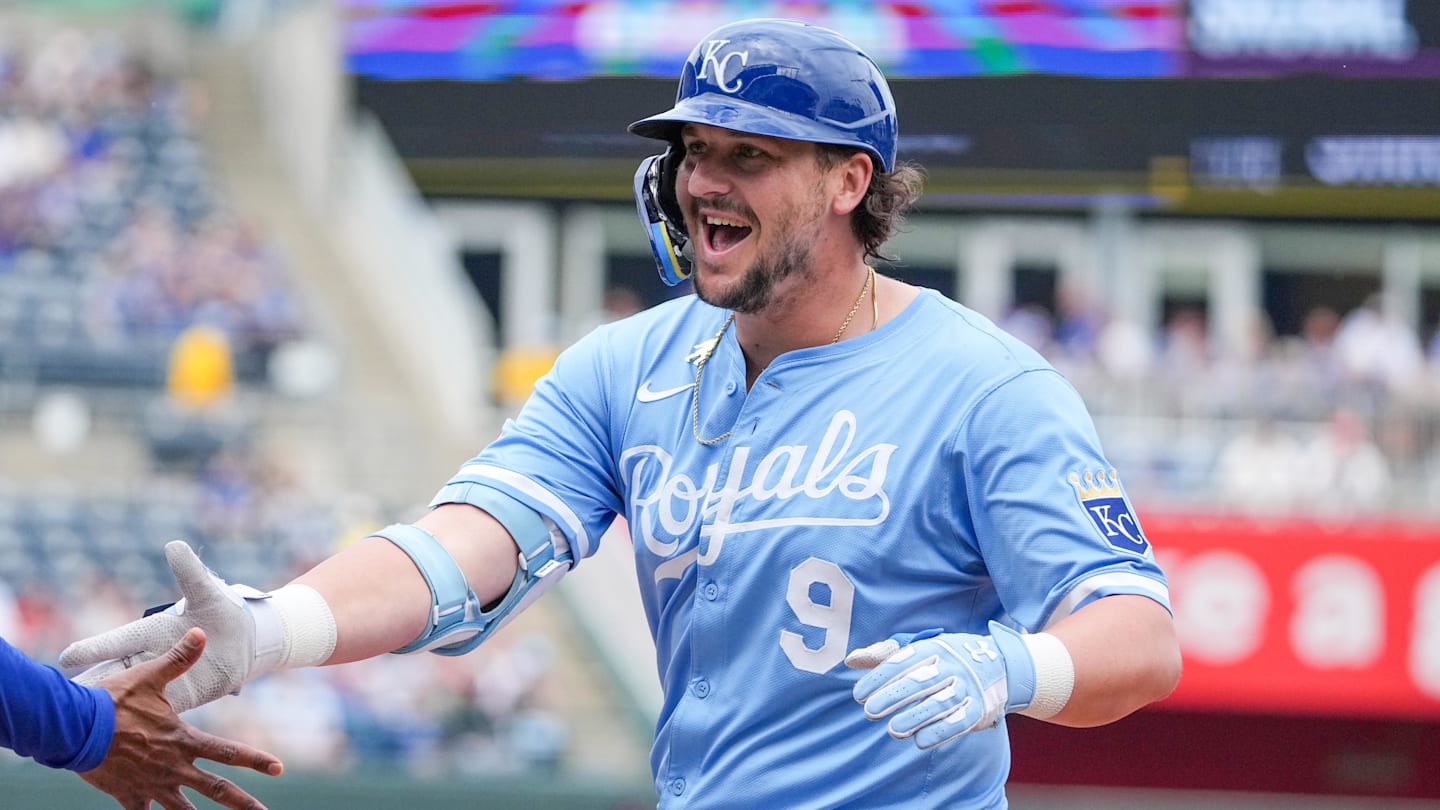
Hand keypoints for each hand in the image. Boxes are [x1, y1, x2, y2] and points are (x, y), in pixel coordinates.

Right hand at [60, 541, 256, 712]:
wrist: (247, 638)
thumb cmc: (221, 611)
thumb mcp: (207, 592)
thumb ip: (190, 573)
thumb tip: (174, 545)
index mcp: (152, 632)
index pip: (118, 641)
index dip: (95, 650)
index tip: (67, 658)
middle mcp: (152, 658)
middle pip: (114, 674)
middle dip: (91, 686)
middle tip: (63, 699)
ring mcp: (165, 681)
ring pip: (132, 698)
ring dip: (113, 711)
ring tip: (86, 726)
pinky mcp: (183, 698)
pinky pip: (158, 712)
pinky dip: (143, 724)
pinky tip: (126, 739)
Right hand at [80, 627, 283, 809]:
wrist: (75, 729)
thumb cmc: (112, 701)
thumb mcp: (150, 677)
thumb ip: (179, 658)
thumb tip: (201, 632)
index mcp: (183, 741)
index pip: (229, 752)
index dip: (256, 760)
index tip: (279, 768)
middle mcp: (174, 767)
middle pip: (217, 790)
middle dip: (243, 804)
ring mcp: (152, 785)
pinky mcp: (129, 796)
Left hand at [846, 622, 1034, 749]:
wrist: (1000, 665)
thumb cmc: (946, 659)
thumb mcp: (918, 649)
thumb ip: (884, 655)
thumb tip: (850, 660)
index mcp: (933, 648)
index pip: (903, 661)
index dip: (879, 678)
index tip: (859, 694)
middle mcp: (952, 665)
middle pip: (920, 681)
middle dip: (893, 696)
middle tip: (870, 711)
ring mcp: (967, 687)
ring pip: (940, 703)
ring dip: (915, 718)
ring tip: (893, 730)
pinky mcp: (979, 708)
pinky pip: (959, 721)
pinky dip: (939, 732)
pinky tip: (919, 740)